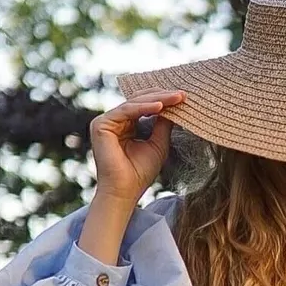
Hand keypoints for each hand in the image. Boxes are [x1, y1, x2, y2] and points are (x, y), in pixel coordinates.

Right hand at [88, 89, 185, 204]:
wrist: (125, 192)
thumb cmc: (140, 173)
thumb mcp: (158, 144)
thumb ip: (163, 124)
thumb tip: (174, 105)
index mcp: (125, 125)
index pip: (144, 105)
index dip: (164, 100)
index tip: (184, 97)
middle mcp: (113, 121)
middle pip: (139, 100)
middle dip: (162, 95)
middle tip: (182, 94)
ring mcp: (105, 122)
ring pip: (134, 102)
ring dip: (157, 99)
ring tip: (176, 98)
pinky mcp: (101, 125)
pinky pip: (126, 111)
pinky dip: (144, 108)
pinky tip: (161, 107)